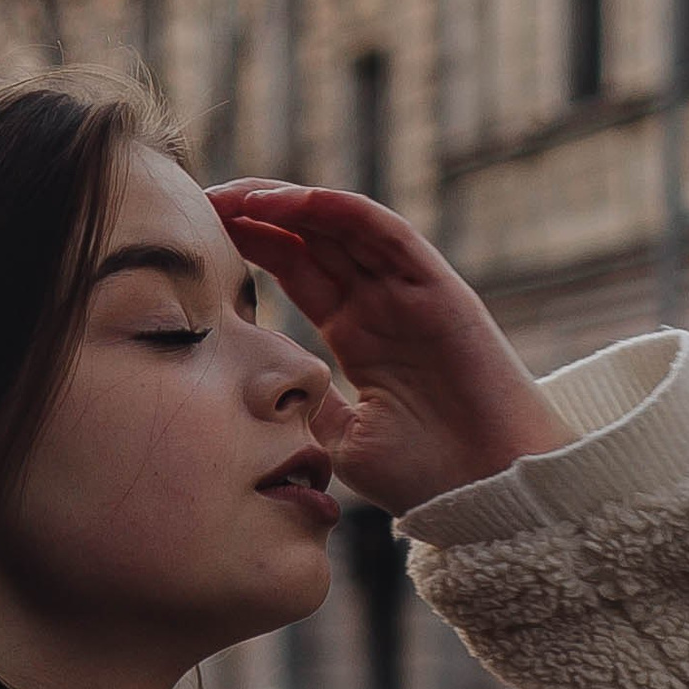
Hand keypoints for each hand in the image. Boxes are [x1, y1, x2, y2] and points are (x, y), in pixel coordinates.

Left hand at [211, 181, 568, 516]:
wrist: (488, 494)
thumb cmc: (426, 475)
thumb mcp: (341, 436)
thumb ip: (307, 400)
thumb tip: (257, 380)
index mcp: (358, 335)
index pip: (297, 271)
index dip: (252, 245)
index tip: (201, 234)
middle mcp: (382, 305)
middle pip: (314, 238)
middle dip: (259, 213)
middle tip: (205, 199)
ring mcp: (410, 293)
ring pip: (344, 226)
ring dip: (290, 204)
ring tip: (238, 194)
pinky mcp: (439, 289)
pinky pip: (386, 233)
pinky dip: (342, 211)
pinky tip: (295, 201)